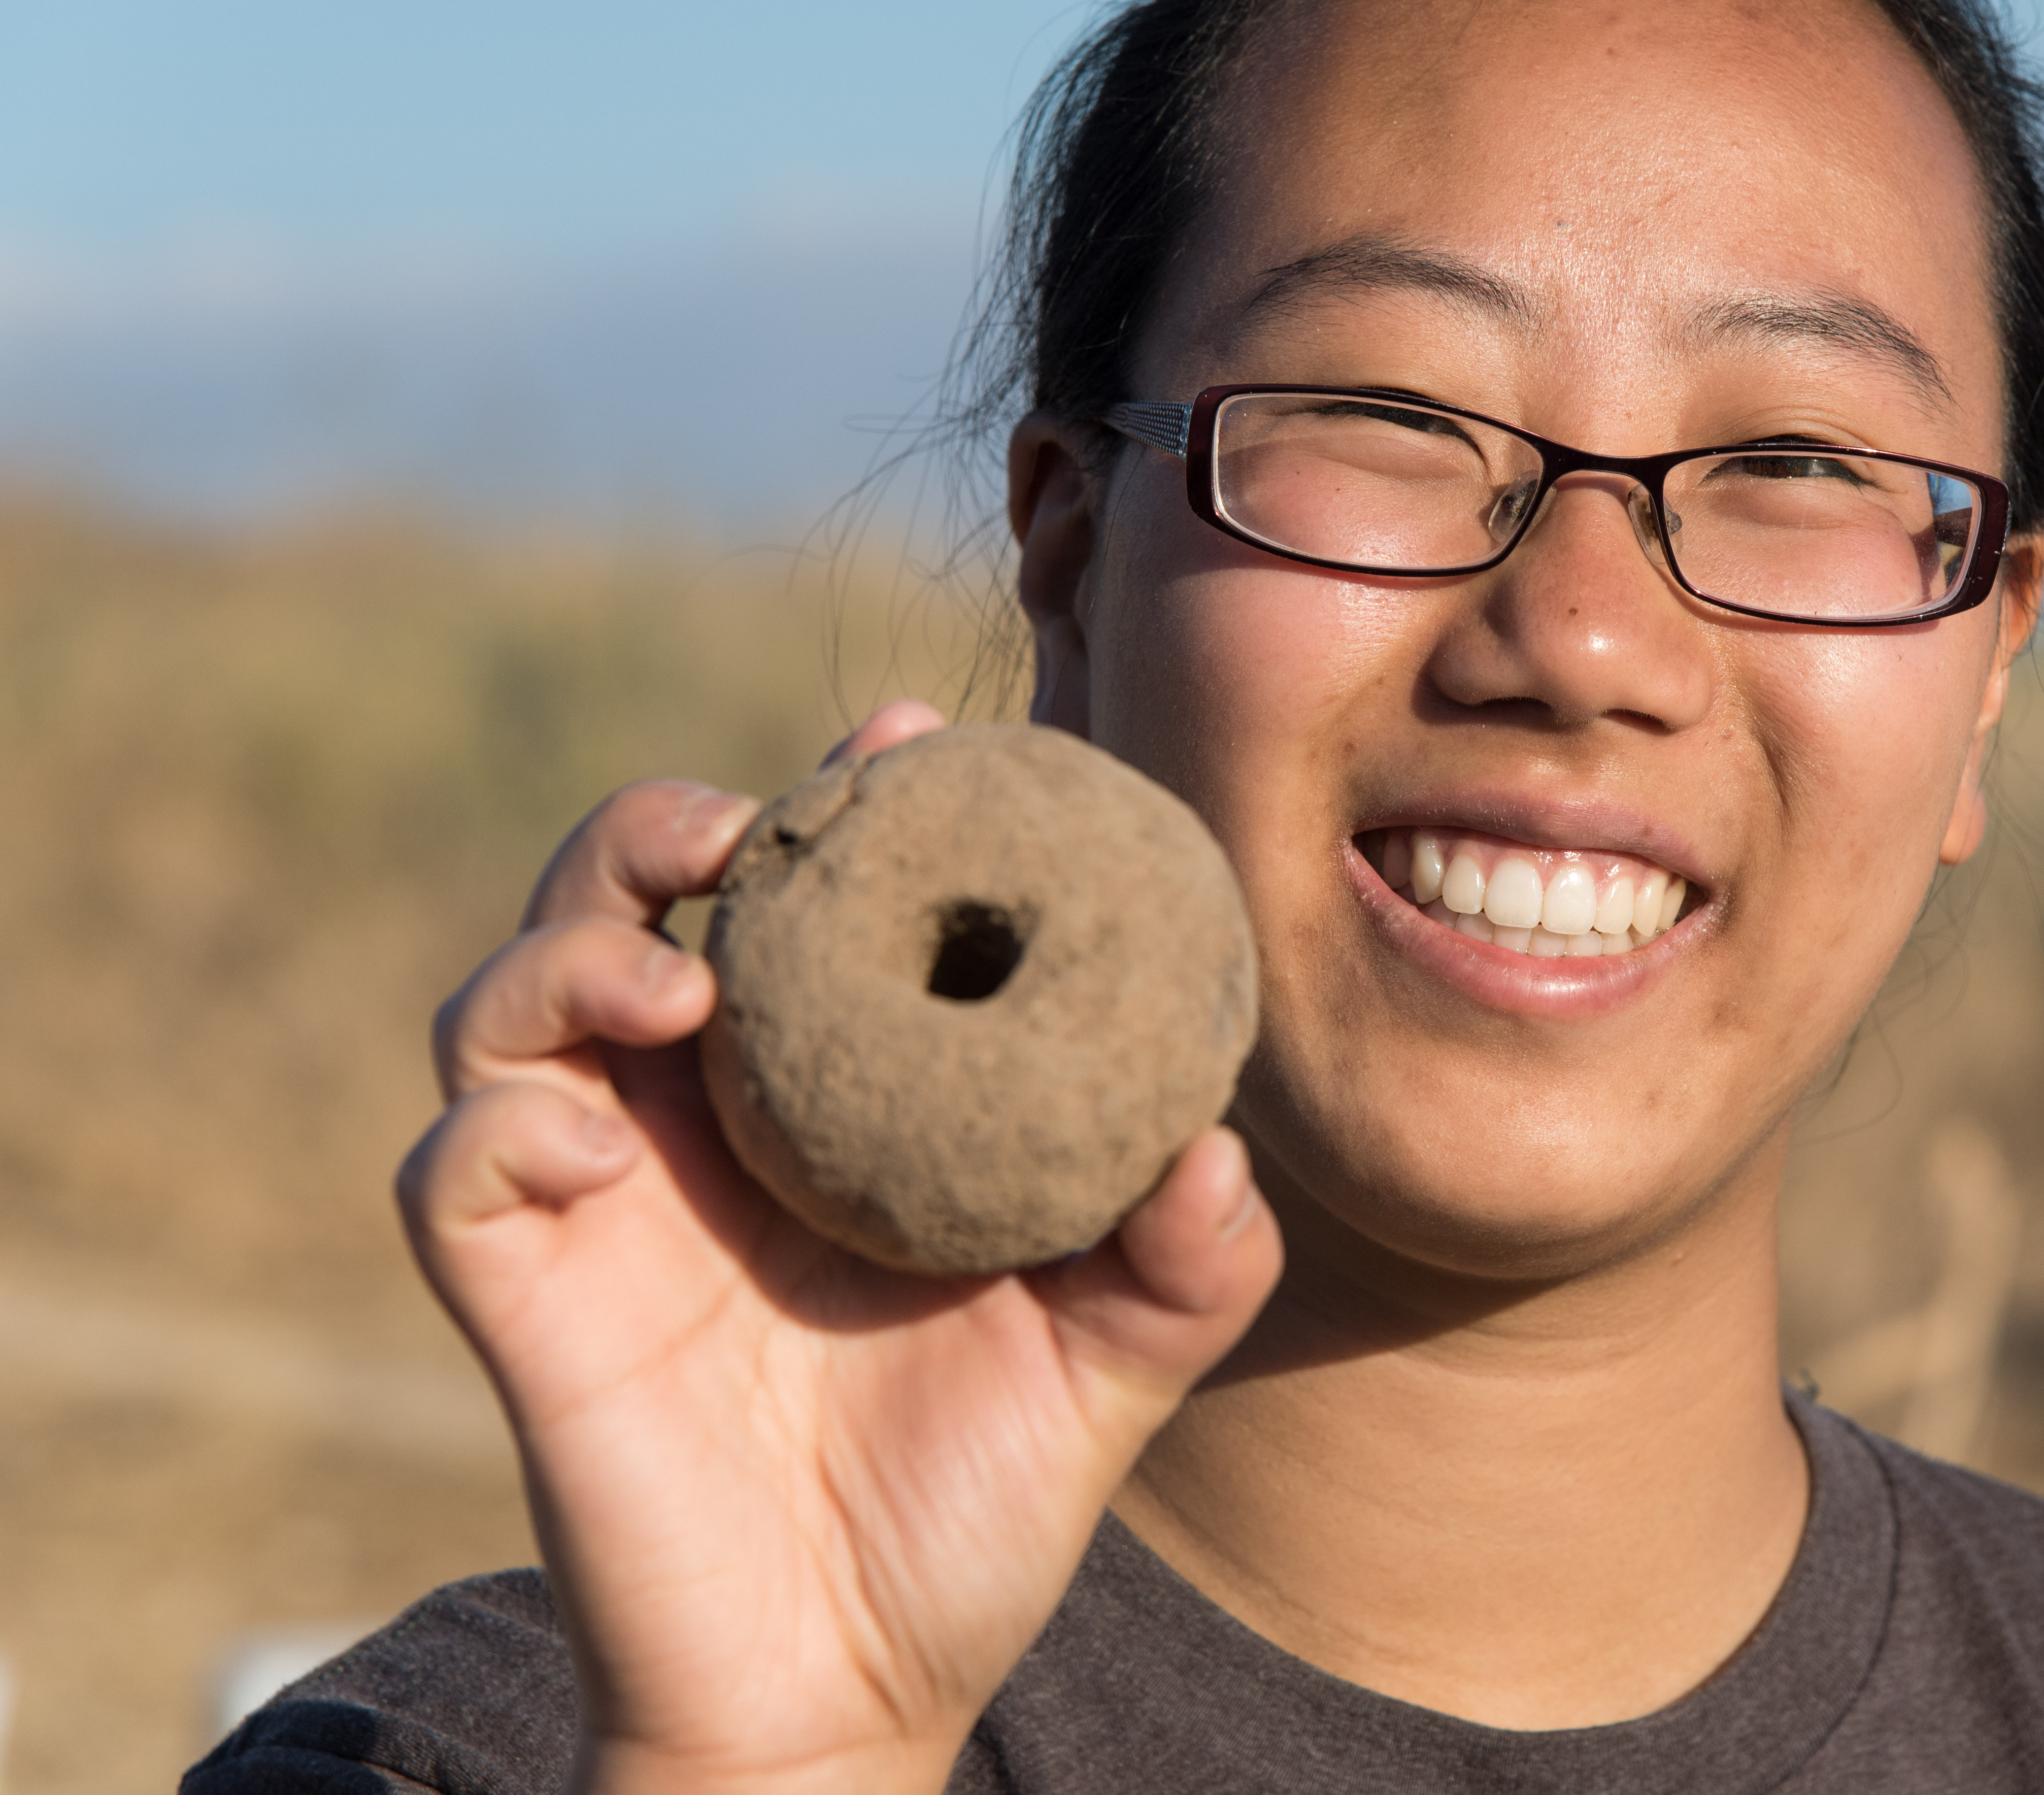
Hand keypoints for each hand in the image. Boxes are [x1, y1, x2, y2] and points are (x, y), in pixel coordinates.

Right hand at [403, 702, 1282, 1794]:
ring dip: (571, 943)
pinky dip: (502, 1126)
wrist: (857, 1687)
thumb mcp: (1113, 1367)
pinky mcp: (522, 1300)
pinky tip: (598, 1139)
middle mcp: (701, 1125)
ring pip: (505, 1004)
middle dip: (659, 823)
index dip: (846, 795)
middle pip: (622, 904)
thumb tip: (1218, 1149)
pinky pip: (453, 1171)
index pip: (812, 904)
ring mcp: (598, 1204)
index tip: (912, 728)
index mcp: (829, 1104)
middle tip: (748, 818)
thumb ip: (1182, 1260)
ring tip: (678, 968)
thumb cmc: (973, 1506)